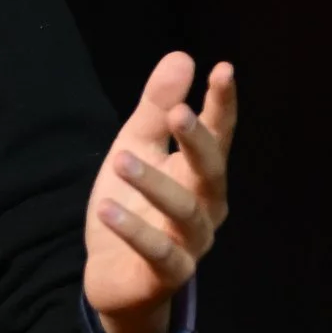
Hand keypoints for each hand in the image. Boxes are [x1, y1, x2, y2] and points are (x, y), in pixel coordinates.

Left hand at [83, 52, 235, 332]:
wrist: (115, 277)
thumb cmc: (133, 208)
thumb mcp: (137, 147)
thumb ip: (156, 108)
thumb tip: (182, 56)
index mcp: (201, 173)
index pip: (219, 135)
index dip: (222, 104)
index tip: (222, 69)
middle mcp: (206, 207)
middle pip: (212, 171)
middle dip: (199, 141)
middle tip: (178, 113)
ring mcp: (191, 243)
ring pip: (185, 211)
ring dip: (154, 184)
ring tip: (121, 159)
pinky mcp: (169, 275)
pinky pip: (159, 253)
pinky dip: (135, 231)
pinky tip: (109, 210)